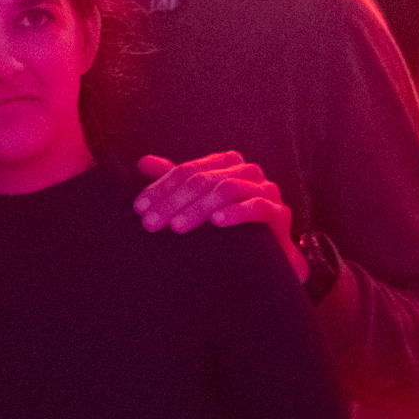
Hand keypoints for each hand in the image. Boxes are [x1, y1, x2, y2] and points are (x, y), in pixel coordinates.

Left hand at [134, 152, 308, 280]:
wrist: (268, 255)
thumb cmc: (229, 224)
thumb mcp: (199, 200)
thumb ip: (175, 180)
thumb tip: (142, 162)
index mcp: (226, 163)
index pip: (186, 171)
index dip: (161, 188)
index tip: (139, 208)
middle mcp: (247, 171)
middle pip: (203, 180)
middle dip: (173, 201)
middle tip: (150, 223)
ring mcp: (266, 189)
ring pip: (227, 189)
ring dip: (198, 208)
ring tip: (176, 227)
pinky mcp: (279, 212)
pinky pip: (256, 206)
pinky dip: (235, 213)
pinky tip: (217, 223)